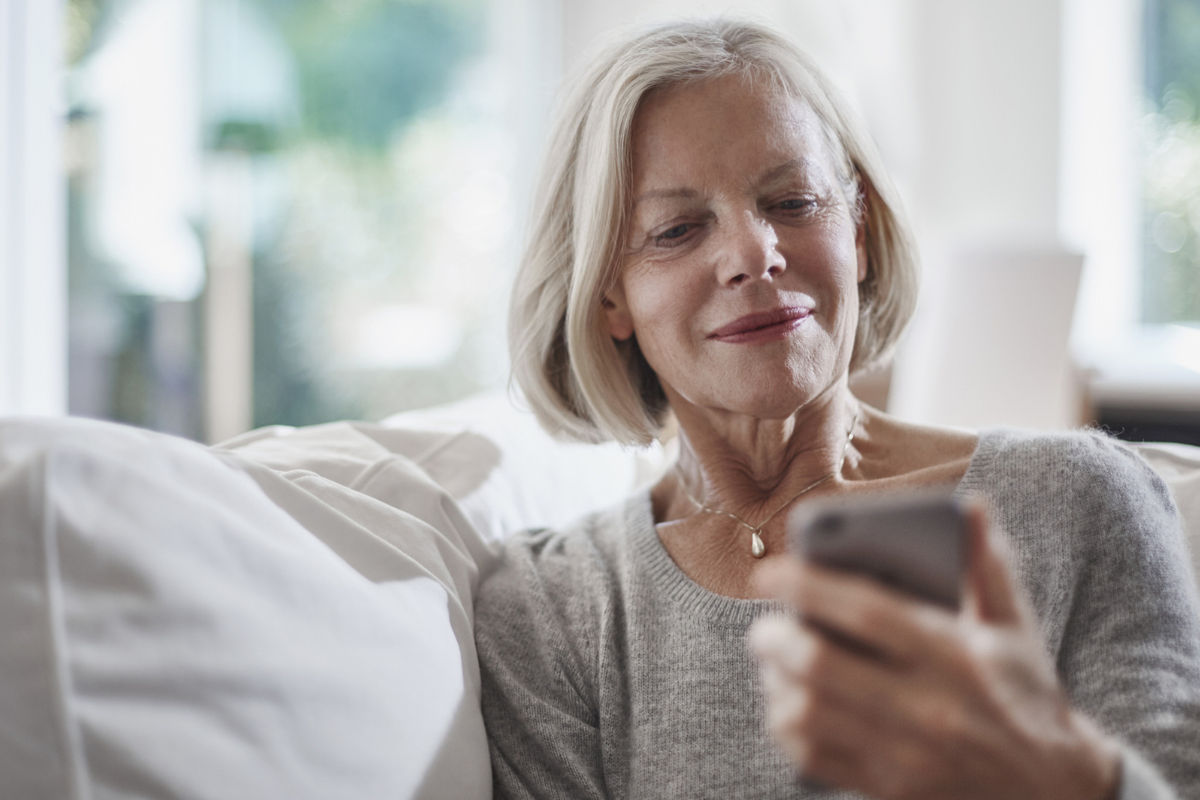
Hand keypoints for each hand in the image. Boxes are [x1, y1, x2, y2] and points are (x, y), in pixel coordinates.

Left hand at [748, 502, 1120, 799]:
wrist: (1049, 791)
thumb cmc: (1024, 692)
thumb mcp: (1014, 627)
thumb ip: (988, 565)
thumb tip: (972, 506)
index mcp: (953, 656)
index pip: (866, 611)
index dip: (808, 586)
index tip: (768, 573)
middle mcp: (926, 707)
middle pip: (821, 665)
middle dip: (775, 639)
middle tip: (763, 627)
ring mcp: (904, 755)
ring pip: (807, 715)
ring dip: (775, 683)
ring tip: (775, 663)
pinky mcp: (887, 789)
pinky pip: (812, 757)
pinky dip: (788, 727)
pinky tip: (791, 703)